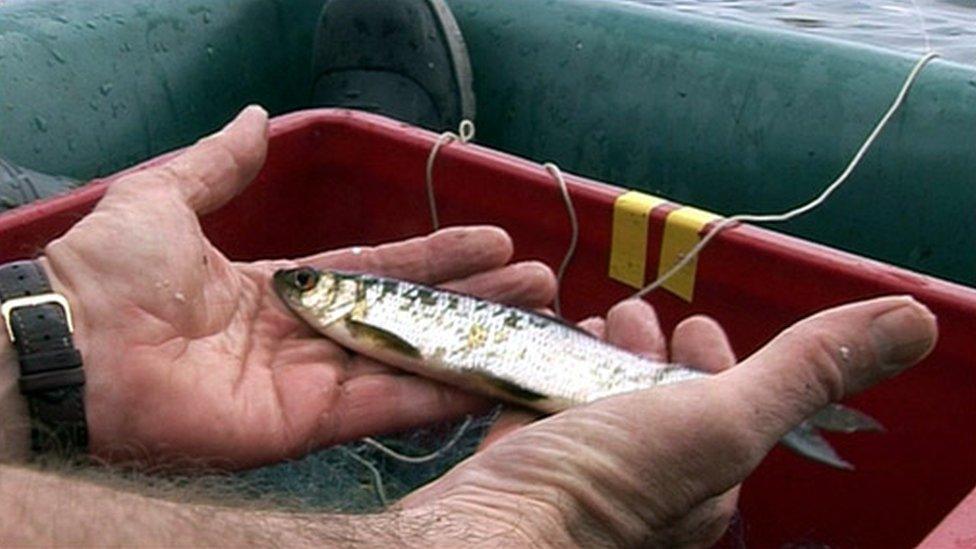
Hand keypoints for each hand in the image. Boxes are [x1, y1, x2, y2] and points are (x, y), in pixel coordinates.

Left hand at [39, 106, 555, 467]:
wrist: (73, 348)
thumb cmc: (112, 272)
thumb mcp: (166, 196)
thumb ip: (218, 164)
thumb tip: (251, 118)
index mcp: (279, 287)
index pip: (375, 268)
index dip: (433, 255)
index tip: (489, 240)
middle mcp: (305, 336)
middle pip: (406, 315)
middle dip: (472, 299)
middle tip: (537, 284)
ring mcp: (309, 384)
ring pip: (407, 360)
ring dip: (471, 343)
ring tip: (536, 324)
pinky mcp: (306, 426)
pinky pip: (383, 406)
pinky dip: (436, 396)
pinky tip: (491, 376)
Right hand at [401, 297, 936, 546]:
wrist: (494, 529)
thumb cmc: (616, 477)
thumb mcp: (725, 416)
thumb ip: (807, 368)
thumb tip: (917, 317)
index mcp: (706, 475)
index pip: (724, 407)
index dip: (715, 359)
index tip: (698, 324)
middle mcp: (650, 481)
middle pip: (656, 401)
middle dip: (649, 350)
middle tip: (630, 315)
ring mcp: (583, 475)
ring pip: (598, 403)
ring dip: (597, 358)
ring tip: (586, 326)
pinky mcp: (526, 469)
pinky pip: (544, 413)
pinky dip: (547, 379)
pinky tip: (537, 356)